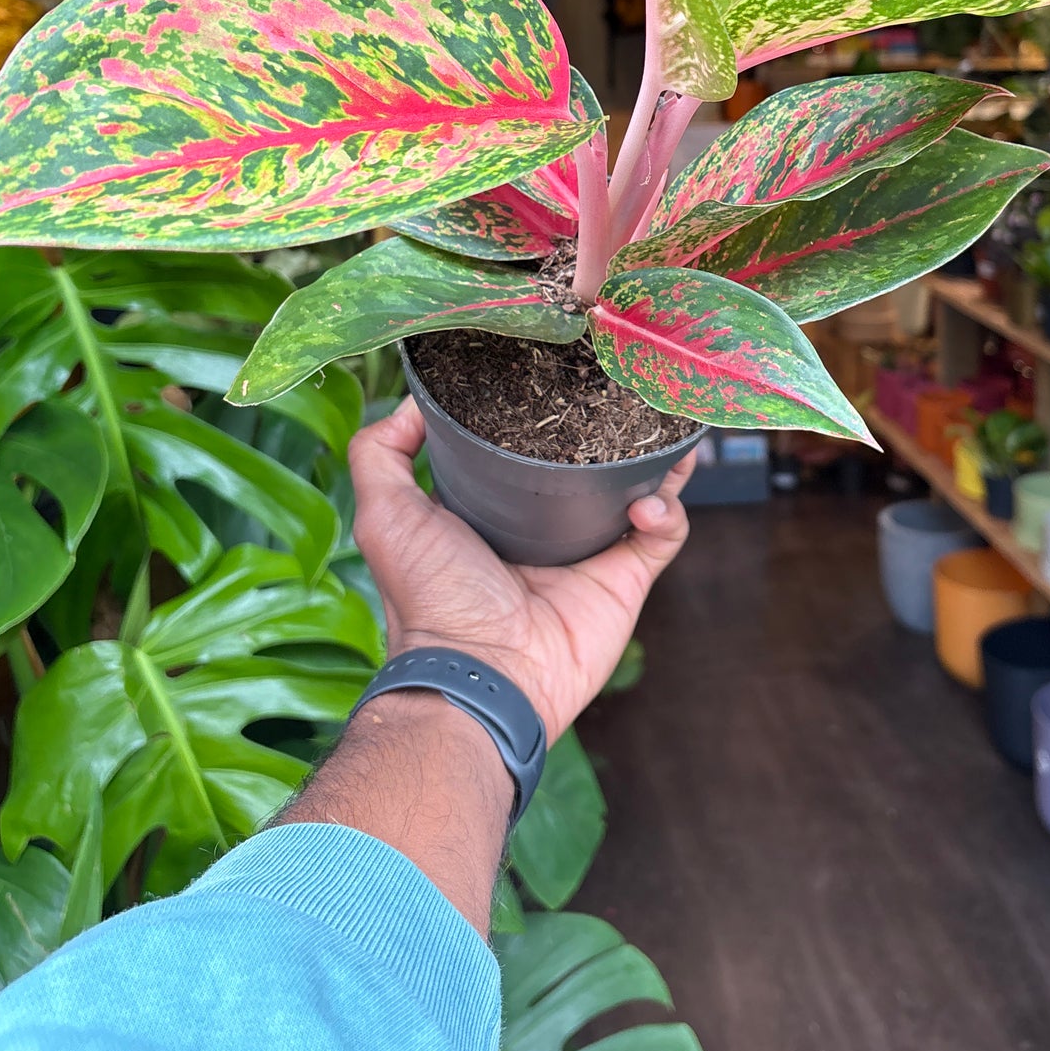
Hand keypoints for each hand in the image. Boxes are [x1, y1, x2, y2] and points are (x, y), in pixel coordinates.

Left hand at [349, 399, 695, 744]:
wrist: (481, 675)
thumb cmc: (430, 599)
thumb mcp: (386, 516)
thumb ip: (381, 454)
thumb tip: (411, 402)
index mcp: (495, 506)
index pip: (530, 445)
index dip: (548, 411)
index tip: (562, 375)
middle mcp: (546, 525)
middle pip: (595, 461)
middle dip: (619, 427)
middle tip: (634, 389)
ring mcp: (590, 551)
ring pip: (642, 487)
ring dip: (661, 457)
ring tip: (669, 430)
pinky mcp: (625, 579)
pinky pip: (664, 533)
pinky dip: (666, 510)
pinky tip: (647, 502)